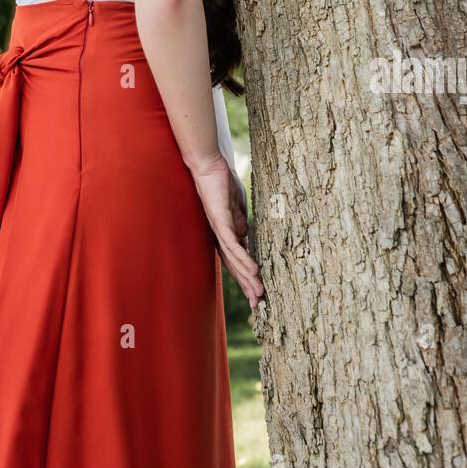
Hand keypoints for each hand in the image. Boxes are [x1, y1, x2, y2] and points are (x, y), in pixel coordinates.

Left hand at [189, 153, 264, 309]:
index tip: (256, 292)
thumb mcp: (236, 206)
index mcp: (224, 233)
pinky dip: (243, 258)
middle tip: (258, 304)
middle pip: (233, 265)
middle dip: (246, 285)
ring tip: (258, 293)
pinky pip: (232, 244)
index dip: (245, 277)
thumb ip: (240, 221)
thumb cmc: (221, 183)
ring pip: (233, 259)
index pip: (235, 259)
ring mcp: (219, 229)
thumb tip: (247, 237)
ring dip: (246, 277)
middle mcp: (219, 235)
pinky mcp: (220, 220)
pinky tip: (254, 271)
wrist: (208, 164)